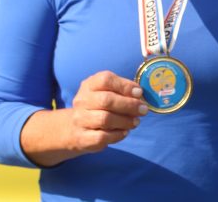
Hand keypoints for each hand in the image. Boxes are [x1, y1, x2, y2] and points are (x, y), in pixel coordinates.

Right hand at [20, 71, 147, 166]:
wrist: (74, 128)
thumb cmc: (99, 106)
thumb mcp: (108, 92)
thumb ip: (123, 91)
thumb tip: (139, 95)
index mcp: (89, 85)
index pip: (105, 80)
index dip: (125, 86)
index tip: (139, 93)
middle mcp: (82, 100)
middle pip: (106, 100)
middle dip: (129, 105)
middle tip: (143, 110)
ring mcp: (80, 119)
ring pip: (105, 119)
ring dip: (125, 121)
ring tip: (136, 122)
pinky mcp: (82, 137)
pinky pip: (102, 137)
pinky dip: (117, 135)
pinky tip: (124, 132)